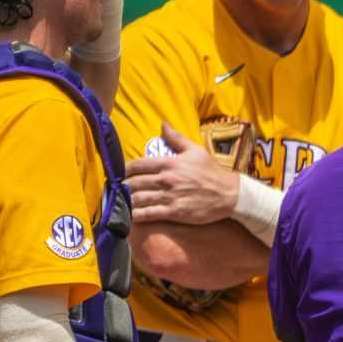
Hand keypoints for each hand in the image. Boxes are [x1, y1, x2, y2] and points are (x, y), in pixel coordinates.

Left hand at [125, 125, 243, 226]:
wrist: (229, 194)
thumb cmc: (212, 172)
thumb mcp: (195, 150)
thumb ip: (176, 138)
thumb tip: (163, 124)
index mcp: (169, 163)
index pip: (137, 165)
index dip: (123, 170)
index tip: (117, 174)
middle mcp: (166, 179)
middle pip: (134, 183)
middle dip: (120, 187)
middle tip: (113, 190)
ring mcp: (169, 196)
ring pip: (138, 199)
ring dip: (124, 201)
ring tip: (116, 203)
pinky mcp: (174, 212)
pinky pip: (148, 214)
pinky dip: (135, 215)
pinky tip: (127, 217)